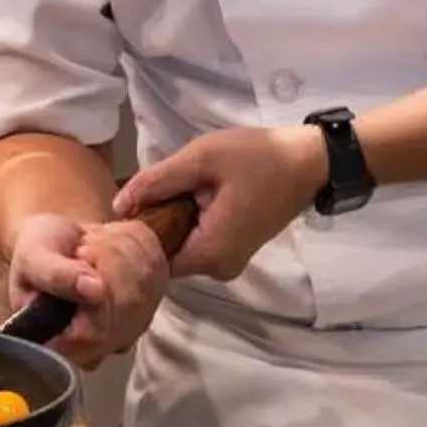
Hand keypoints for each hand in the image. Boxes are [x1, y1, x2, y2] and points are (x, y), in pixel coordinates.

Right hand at [7, 211, 172, 369]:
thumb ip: (54, 274)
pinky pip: (158, 264)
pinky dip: (136, 242)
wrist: (60, 238)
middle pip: (128, 303)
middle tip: (82, 246)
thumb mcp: (32, 257)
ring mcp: (131, 326)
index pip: (96, 332)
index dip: (96, 291)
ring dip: (119, 247)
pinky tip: (112, 242)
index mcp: (62, 345)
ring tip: (93, 243)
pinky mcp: (153, 301)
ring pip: (146, 280)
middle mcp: (100, 346)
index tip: (80, 256)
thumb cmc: (39, 251)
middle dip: (106, 258)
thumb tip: (93, 290)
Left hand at [114, 125, 326, 286]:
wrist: (309, 161)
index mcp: (209, 254)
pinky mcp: (235, 250)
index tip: (124, 208)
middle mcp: (218, 269)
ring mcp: (229, 262)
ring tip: (164, 191)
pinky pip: (197, 242)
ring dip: (170, 222)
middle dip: (152, 225)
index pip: (151, 258)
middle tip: (144, 191)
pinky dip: (187, 223)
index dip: (134, 234)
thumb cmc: (257, 157)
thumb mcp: (201, 159)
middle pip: (165, 254)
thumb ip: (156, 182)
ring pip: (180, 247)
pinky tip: (186, 197)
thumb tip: (118, 206)